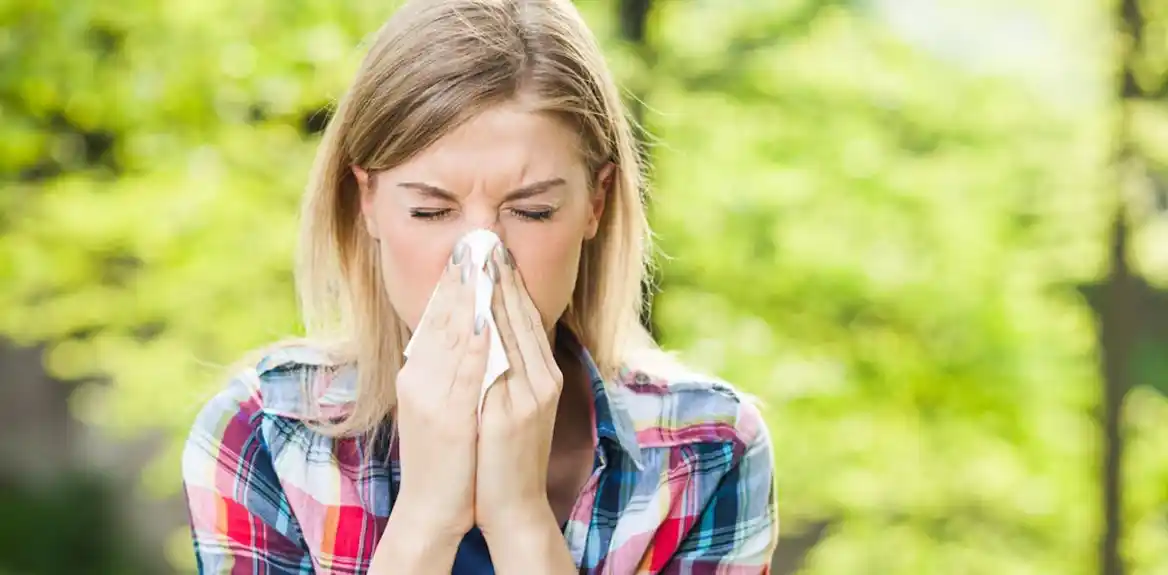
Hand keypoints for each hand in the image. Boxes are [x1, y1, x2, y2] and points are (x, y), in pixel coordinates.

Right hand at [371, 241, 488, 570]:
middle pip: (441, 318)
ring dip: (467, 297)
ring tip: (480, 262)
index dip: (451, 283)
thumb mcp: (439, 405)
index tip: (466, 251)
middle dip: (460, 279)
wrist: (434, 507)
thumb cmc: (446, 457)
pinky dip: (472, 340)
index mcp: (417, 374)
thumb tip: (464, 334)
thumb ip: (447, 371)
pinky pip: (464, 371)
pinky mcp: (448, 416)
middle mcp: (419, 379)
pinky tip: (483, 316)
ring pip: (451, 336)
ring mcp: (431, 397)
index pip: (435, 319)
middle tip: (474, 240)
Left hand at [474, 243, 563, 536]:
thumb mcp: (513, 405)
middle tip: (484, 240)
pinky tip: (473, 310)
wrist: (512, 503)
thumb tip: (490, 331)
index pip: (526, 318)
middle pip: (522, 317)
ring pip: (512, 332)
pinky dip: (487, 333)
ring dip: (494, 294)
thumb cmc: (505, 455)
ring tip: (477, 261)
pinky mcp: (514, 413)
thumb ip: (508, 369)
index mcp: (543, 376)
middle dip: (502, 277)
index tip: (492, 250)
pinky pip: (499, 363)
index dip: (509, 282)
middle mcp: (542, 380)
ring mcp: (530, 396)